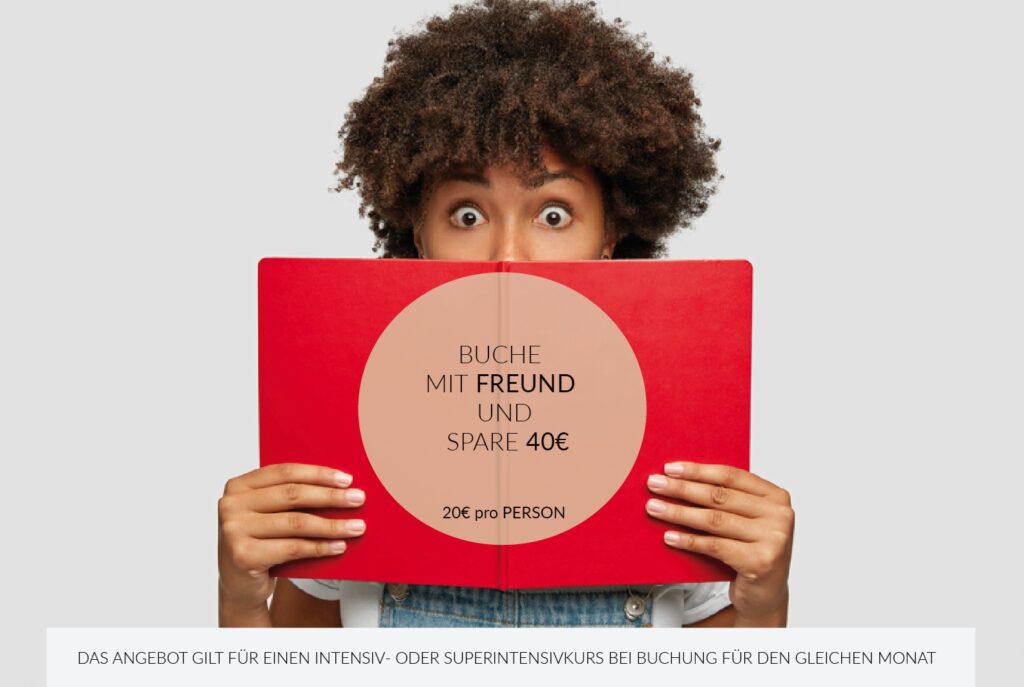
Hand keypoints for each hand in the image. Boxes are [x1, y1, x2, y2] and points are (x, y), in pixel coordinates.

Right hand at [218, 463, 365, 617]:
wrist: (238, 586)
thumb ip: (290, 498)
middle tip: (358, 499)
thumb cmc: (260, 543)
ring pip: (296, 522)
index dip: (318, 474)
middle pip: (292, 495)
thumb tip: (339, 486)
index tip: (346, 479)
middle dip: (331, 496)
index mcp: (238, 486)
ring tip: (356, 526)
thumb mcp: (268, 514)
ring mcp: (234, 530)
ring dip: (332, 525)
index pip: (284, 472)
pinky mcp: (243, 555)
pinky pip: (293, 548)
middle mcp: (231, 505)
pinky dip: (320, 547)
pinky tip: (339, 546)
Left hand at [645, 461, 793, 625]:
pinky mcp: (760, 561)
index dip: (698, 470)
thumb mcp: (745, 521)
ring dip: (679, 513)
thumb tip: (679, 479)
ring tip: (655, 508)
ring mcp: (773, 539)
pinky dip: (689, 541)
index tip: (670, 468)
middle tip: (655, 484)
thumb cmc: (750, 552)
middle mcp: (779, 515)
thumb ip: (726, 500)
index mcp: (775, 496)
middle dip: (682, 489)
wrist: (765, 596)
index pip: (731, 476)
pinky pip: (715, 546)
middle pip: (719, 496)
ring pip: (714, 520)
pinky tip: (670, 536)